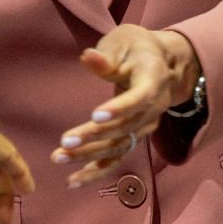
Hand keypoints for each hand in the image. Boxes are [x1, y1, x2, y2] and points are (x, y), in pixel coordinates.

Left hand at [55, 25, 198, 187]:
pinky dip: (96, 171)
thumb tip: (87, 57)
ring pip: (119, 147)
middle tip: (65, 142)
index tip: (95, 116)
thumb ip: (106, 57)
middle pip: (125, 128)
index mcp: (154, 80)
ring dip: (89, 156)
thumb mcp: (123, 42)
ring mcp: (145, 127)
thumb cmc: (136, 48)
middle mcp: (154, 109)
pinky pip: (117, 158)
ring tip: (60, 158)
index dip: (119, 108)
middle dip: (95, 137)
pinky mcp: (134, 138)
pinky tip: (73, 181)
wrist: (162, 65)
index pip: (139, 98)